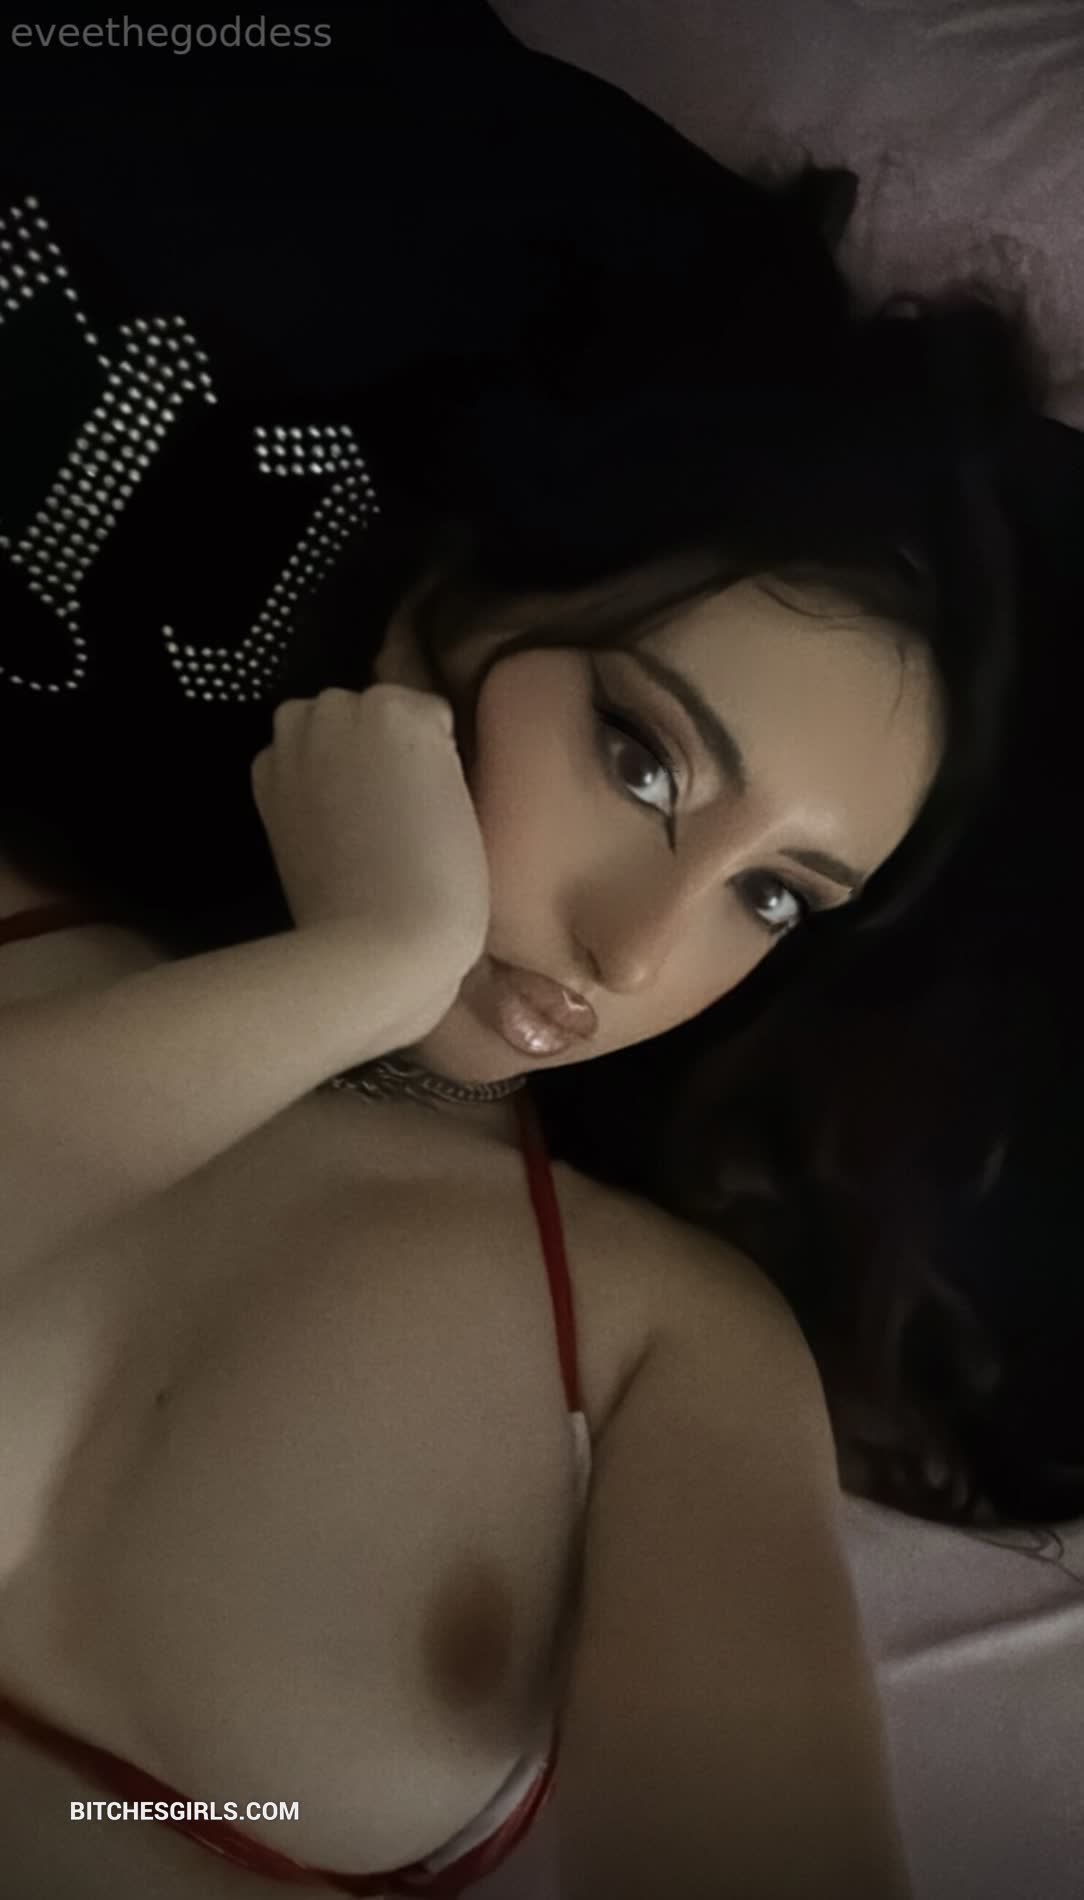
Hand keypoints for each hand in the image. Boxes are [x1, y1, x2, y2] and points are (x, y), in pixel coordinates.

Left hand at [251, 686, 490, 983]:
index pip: (426, 711)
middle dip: (379, 743)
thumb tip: (405, 752)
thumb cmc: (444, 881)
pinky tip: (324, 820)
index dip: (436, 754)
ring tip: (357, 810)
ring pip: (320, 724)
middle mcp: (338, 708)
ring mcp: (294, 743)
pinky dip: (302, 777)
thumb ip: (430, 751)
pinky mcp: (264, 780)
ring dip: (335, 751)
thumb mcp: (462, 797)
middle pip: (367, 709)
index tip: (436, 795)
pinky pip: (288, 758)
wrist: (376, 944)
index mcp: (400, 706)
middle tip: (397, 804)